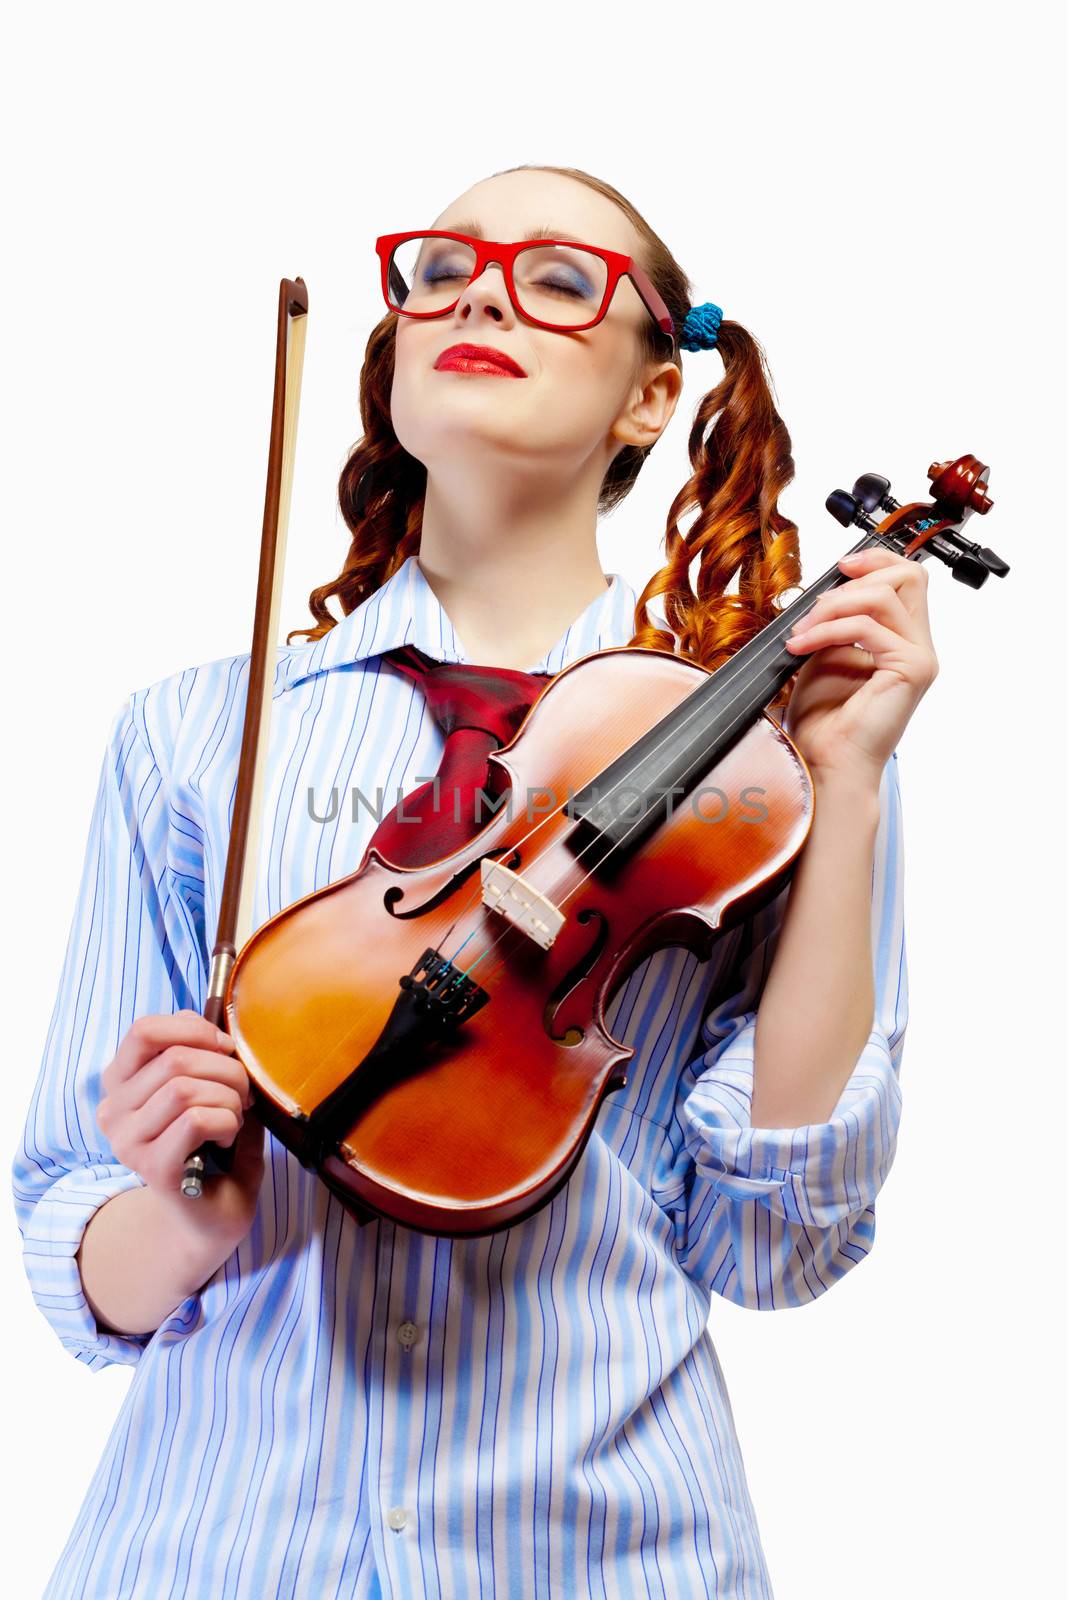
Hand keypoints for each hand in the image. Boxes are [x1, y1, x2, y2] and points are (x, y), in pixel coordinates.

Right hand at [98, 1010, 264, 1258]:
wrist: (209, 1216)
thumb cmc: (211, 1147)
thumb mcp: (205, 1090)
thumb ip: (204, 1057)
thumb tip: (221, 1034)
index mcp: (121, 1084)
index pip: (144, 1030)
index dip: (193, 1029)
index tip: (225, 1049)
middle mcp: (113, 1111)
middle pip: (176, 1058)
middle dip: (226, 1069)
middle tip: (244, 1094)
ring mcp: (128, 1142)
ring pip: (185, 1087)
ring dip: (228, 1097)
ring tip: (235, 1117)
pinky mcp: (151, 1168)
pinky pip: (195, 1120)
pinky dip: (226, 1121)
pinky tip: (227, 1139)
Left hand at [782, 546, 938, 785]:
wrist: (826, 762)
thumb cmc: (825, 721)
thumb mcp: (826, 654)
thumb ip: (837, 621)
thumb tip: (825, 591)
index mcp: (902, 641)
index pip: (908, 578)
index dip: (876, 561)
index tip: (840, 567)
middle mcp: (918, 647)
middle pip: (909, 576)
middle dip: (852, 582)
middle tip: (813, 607)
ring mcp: (919, 658)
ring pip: (885, 595)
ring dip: (833, 606)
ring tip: (802, 631)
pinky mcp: (911, 669)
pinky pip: (869, 628)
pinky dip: (828, 630)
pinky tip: (802, 645)